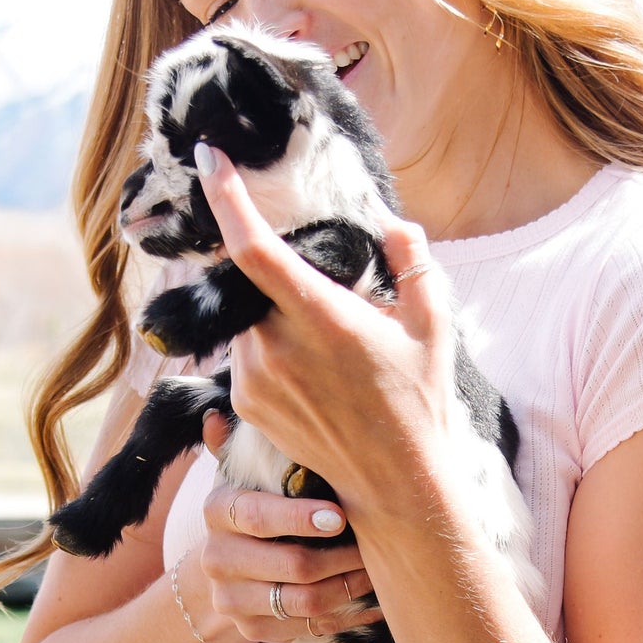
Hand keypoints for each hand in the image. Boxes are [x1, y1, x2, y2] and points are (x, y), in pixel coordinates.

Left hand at [193, 141, 458, 524]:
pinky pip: (245, 354)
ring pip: (246, 319)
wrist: (394, 484)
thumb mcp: (432, 325)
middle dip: (273, 271)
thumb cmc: (419, 402)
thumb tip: (393, 226)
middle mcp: (275, 347)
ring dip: (272, 313)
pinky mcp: (244, 405)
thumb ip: (413, 262)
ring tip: (325, 347)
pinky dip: (268, 347)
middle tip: (320, 294)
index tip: (209, 157)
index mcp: (319, 317)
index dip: (224, 196)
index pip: (252, 247)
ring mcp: (253, 379)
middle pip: (251, 281)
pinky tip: (312, 374)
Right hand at [200, 411, 382, 642]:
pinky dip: (348, 614)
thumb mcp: (246, 472)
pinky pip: (311, 627)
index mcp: (217, 511)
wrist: (229, 564)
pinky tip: (374, 598)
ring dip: (352, 586)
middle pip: (292, 565)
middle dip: (344, 556)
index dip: (300, 517)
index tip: (341, 516)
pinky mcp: (252, 629)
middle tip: (380, 543)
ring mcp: (232, 599)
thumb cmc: (256, 505)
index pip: (257, 516)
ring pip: (306, 602)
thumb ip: (240, 446)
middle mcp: (217, 559)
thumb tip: (214, 417)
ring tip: (381, 568)